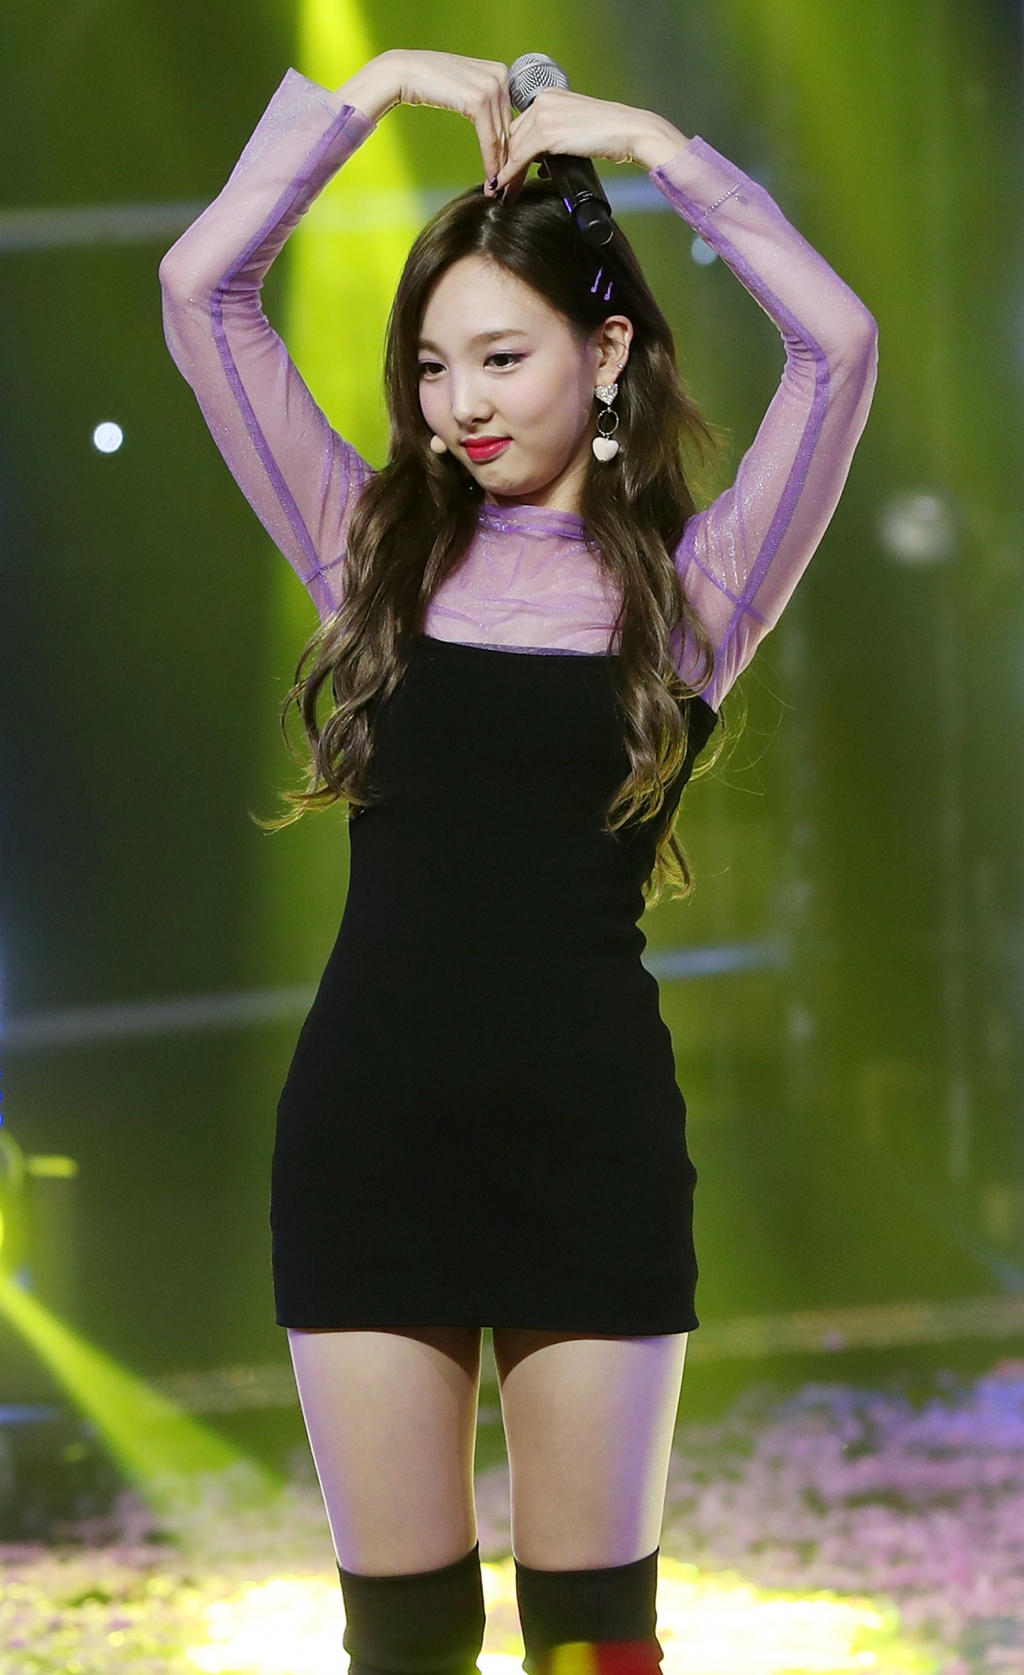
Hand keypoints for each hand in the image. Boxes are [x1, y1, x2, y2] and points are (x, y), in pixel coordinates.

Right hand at [338, 49, 512, 192]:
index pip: (514, 119)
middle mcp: (501, 76)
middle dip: (511, 164)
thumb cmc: (431, 83)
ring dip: (502, 169)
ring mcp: (491, 86)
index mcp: (502, 72)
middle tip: (511, 190)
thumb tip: (500, 133)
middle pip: (511, 130)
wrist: (405, 73)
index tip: (513, 175)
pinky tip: (490, 180)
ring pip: (502, 138)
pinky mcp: (479, 100)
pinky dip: (490, 162)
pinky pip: (490, 140)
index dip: (514, 150)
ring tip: (500, 191)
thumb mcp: (466, 90)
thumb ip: (485, 104)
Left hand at [492, 88, 688, 196]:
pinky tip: (505, 188)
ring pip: (513, 148)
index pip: (520, 125)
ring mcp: (543, 115)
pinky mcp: (546, 132)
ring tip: (503, 193)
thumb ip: (555, 140)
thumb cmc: (610, 134)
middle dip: (507, 163)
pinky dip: (510, 175)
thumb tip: (540, 164)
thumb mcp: (575, 131)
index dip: (512, 151)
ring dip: (507, 173)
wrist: (629, 131)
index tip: (506, 172)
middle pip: (513, 136)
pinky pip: (519, 157)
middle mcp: (542, 101)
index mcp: (549, 96)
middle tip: (501, 187)